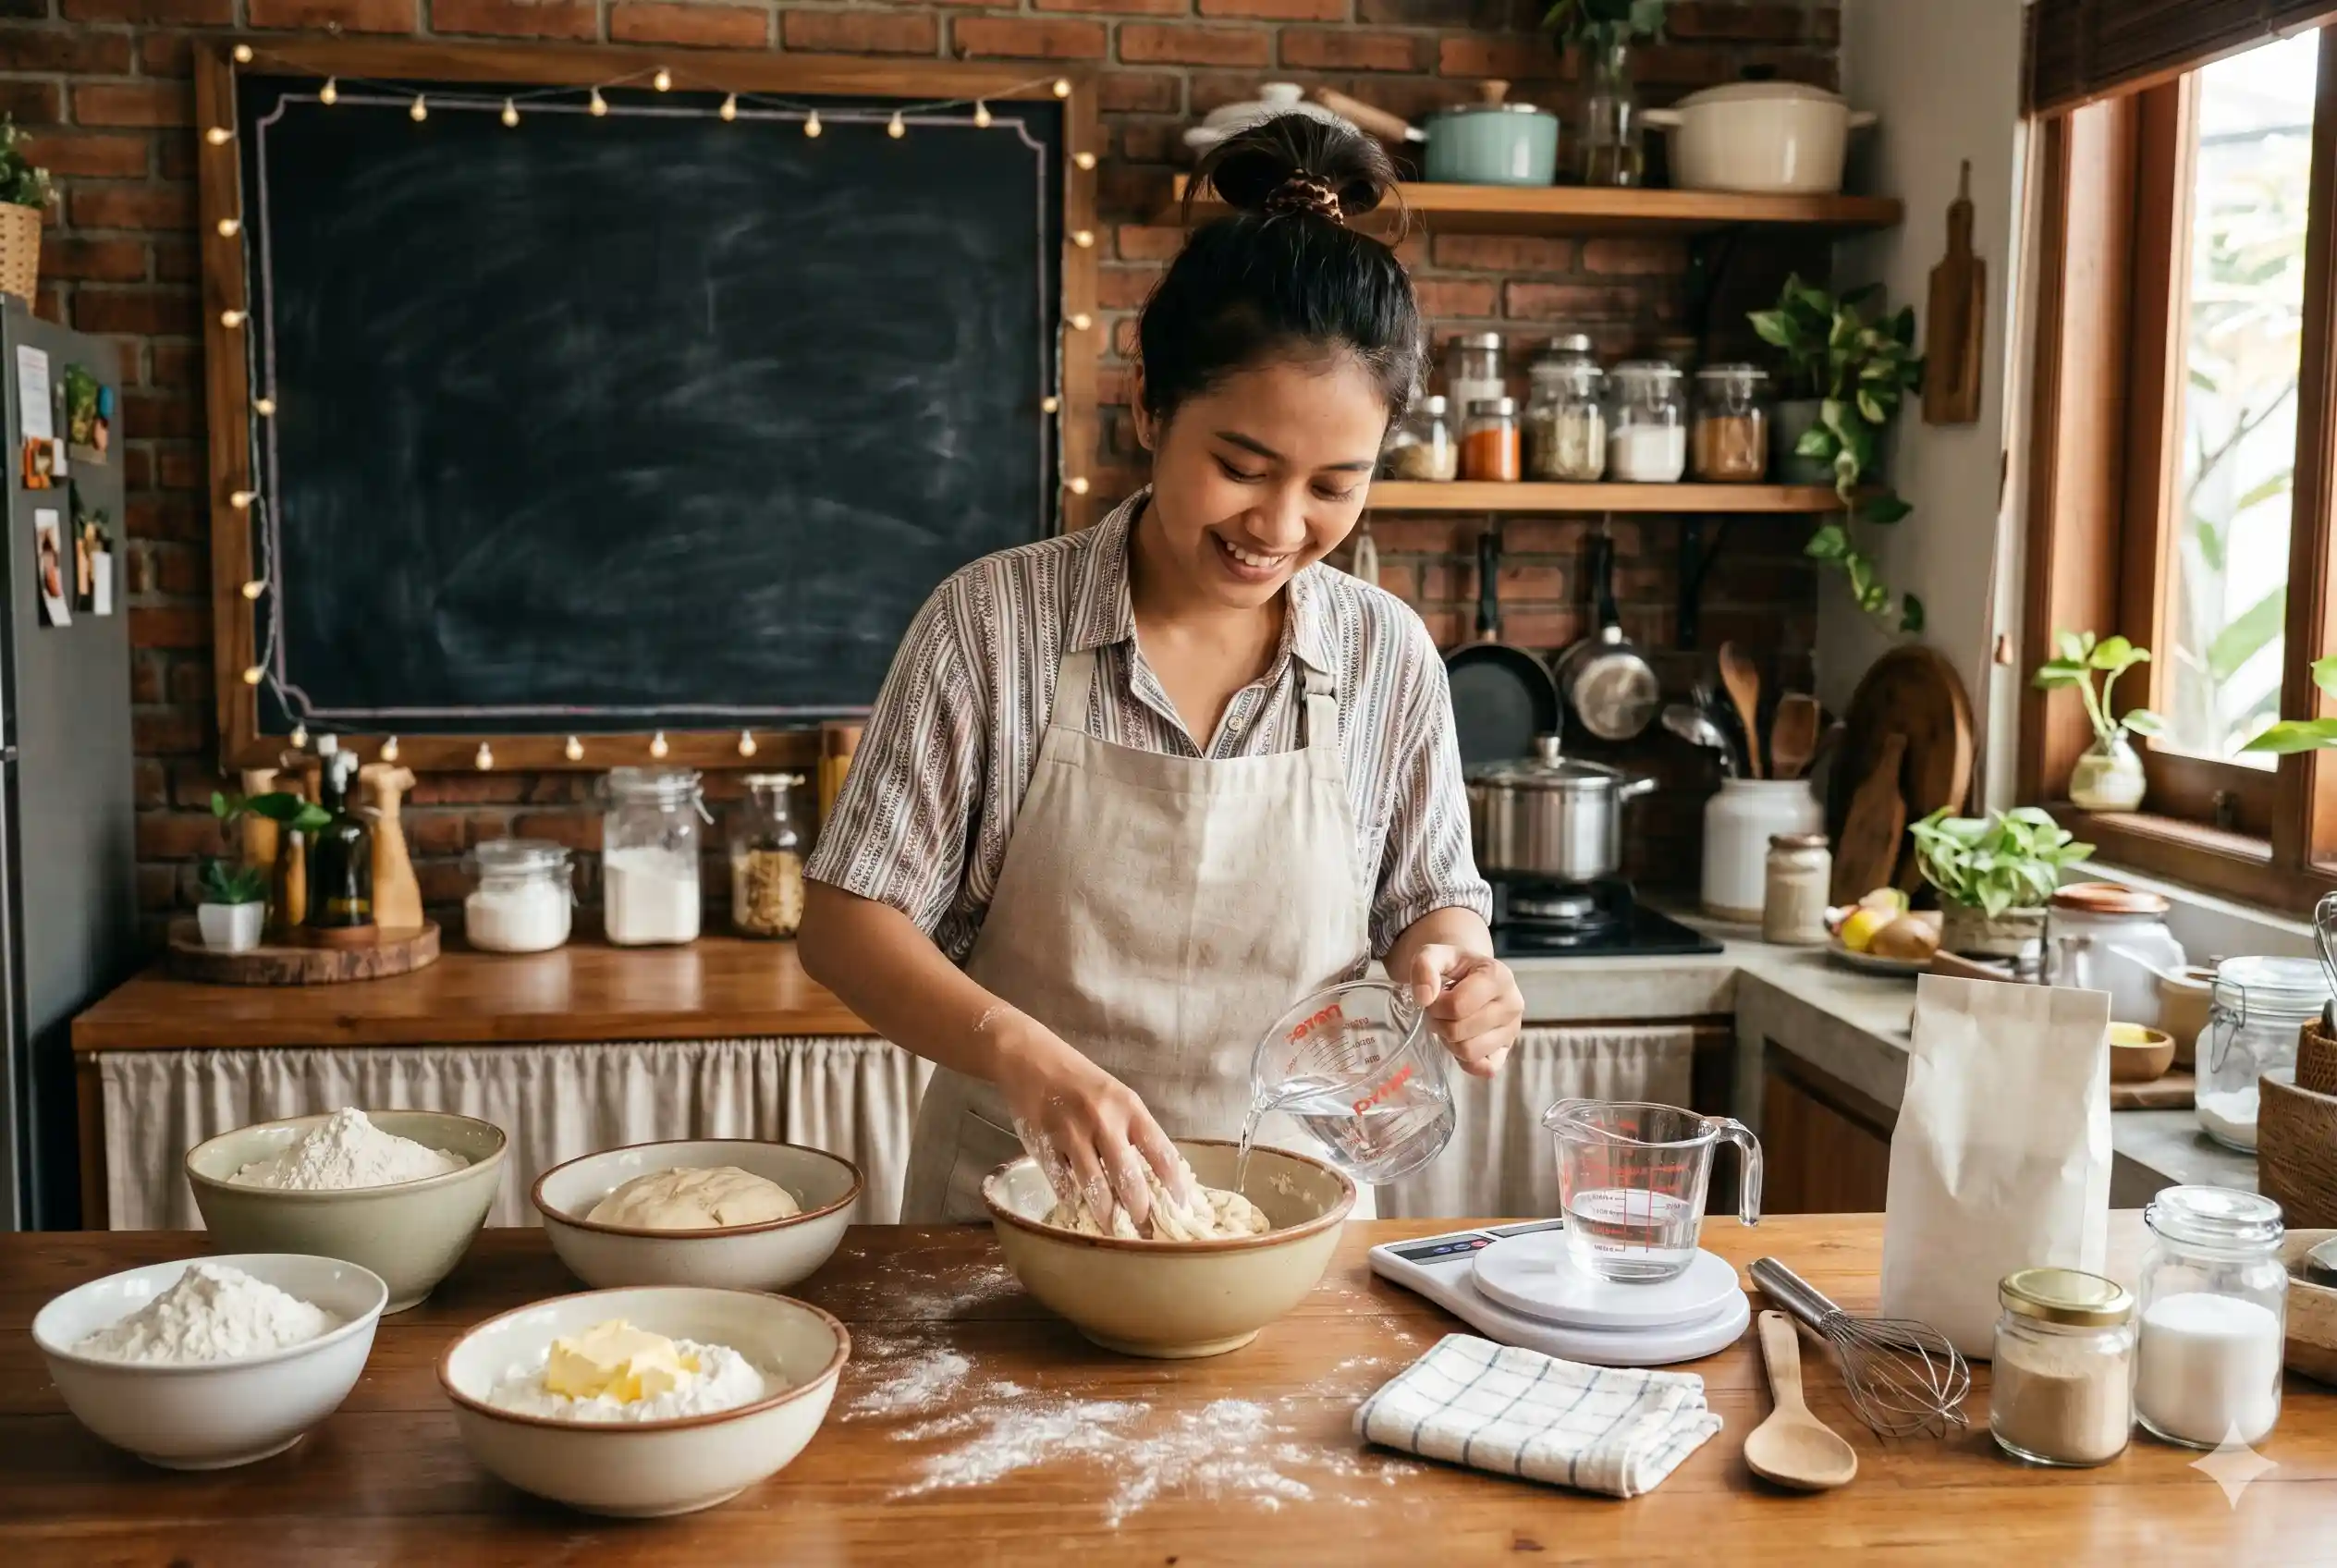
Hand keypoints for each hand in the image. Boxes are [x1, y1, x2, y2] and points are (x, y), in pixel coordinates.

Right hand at [991, 1023, 1188, 1226]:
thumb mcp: (1118, 1097)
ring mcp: (1070, 1134)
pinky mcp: (1042, 1145)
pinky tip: (1078, 1207)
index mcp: (1129, 1107)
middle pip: (1127, 1178)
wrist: (1031, 1059)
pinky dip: (1072, 1199)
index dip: (1174, 1185)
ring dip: (1106, 1214)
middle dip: (1139, 1211)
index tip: (1181, 1209)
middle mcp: (1102, 1120)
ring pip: (1094, 1187)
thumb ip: (1134, 1131)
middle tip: (1145, 1232)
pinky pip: (1062, 1183)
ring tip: (1114, 1230)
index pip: (1161, 1152)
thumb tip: (1155, 1179)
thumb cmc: (1082, 1081)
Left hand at [1409, 945, 1521, 1078]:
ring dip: (1449, 1041)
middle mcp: (1513, 1004)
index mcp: (1499, 976)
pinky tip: (1460, 1040)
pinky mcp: (1507, 1050)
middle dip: (1439, 1023)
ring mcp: (1513, 1030)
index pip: (1457, 1006)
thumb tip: (1424, 998)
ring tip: (1449, 1023)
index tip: (1433, 997)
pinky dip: (1465, 1060)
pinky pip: (1483, 1068)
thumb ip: (1424, 967)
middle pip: (1459, 1031)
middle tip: (1438, 1013)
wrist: (1472, 974)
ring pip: (1469, 1052)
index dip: (1435, 1006)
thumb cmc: (1454, 966)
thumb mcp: (1434, 954)